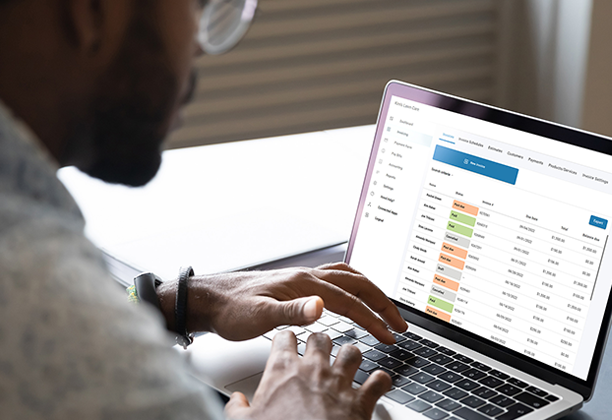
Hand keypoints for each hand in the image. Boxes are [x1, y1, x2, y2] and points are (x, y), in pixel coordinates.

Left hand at [158, 262, 406, 343]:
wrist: (211, 298)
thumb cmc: (232, 309)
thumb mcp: (259, 316)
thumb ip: (291, 312)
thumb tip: (321, 307)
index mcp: (303, 283)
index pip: (349, 301)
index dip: (373, 319)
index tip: (390, 336)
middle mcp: (307, 276)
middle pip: (357, 284)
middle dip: (382, 304)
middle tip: (400, 324)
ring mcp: (303, 277)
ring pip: (349, 278)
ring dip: (372, 292)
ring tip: (386, 310)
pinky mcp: (297, 283)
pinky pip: (336, 278)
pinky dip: (354, 286)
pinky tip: (353, 296)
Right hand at [224, 331, 390, 419]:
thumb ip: (237, 409)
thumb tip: (235, 401)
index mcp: (283, 370)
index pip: (284, 337)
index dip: (286, 339)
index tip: (287, 343)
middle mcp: (314, 369)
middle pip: (320, 337)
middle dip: (320, 342)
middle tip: (318, 351)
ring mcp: (340, 382)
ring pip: (352, 351)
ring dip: (351, 356)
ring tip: (348, 362)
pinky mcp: (361, 401)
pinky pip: (378, 380)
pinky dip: (380, 381)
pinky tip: (377, 384)